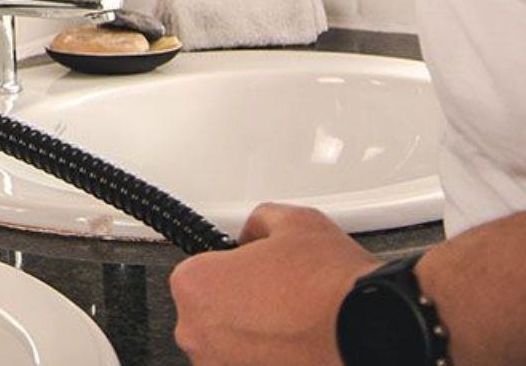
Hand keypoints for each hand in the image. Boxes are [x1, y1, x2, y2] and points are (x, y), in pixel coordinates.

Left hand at [170, 203, 377, 364]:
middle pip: (211, 319)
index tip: (253, 276)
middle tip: (279, 303)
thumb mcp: (291, 223)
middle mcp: (198, 337)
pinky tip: (299, 351)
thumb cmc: (332, 288)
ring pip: (232, 353)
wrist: (378, 334)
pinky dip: (274, 362)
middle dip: (240, 311)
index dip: (231, 272)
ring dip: (255, 345)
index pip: (198, 277)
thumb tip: (255, 235)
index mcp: (195, 287)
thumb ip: (258, 223)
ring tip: (295, 330)